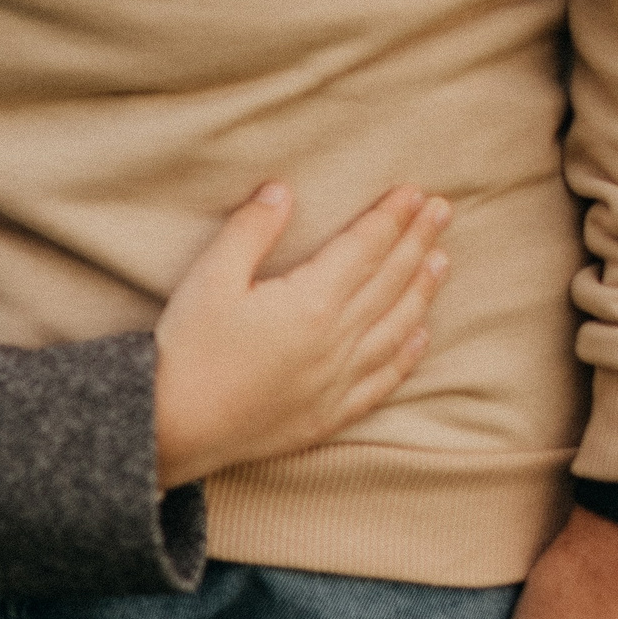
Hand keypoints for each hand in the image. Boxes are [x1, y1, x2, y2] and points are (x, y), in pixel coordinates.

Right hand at [152, 182, 450, 488]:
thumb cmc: (188, 348)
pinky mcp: (328, 414)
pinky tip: (421, 337)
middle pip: (389, 282)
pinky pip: (381, 381)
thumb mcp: (210, 277)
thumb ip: (251, 231)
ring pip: (395, 328)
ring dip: (421, 292)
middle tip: (443, 212)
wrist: (174, 427)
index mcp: (311, 303)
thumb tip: (282, 191)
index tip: (415, 193)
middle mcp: (336, 342)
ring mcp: (337, 381)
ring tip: (441, 262)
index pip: (364, 249)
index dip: (391, 218)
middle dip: (417, 242)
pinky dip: (407, 356)